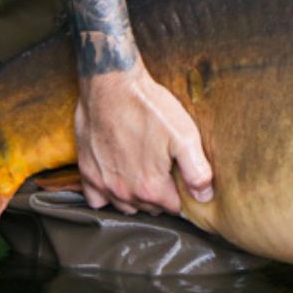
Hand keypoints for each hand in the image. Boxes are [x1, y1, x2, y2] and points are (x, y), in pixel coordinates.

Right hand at [74, 64, 213, 214]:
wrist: (112, 85)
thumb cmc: (148, 107)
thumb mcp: (184, 135)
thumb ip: (197, 170)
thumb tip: (205, 196)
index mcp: (150, 187)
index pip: (173, 207)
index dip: (181, 194)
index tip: (181, 178)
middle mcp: (124, 192)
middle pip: (150, 207)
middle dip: (160, 195)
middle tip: (165, 170)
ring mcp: (103, 183)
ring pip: (125, 206)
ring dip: (136, 196)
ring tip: (144, 173)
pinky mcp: (87, 171)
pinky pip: (97, 199)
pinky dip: (108, 195)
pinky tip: (118, 178)